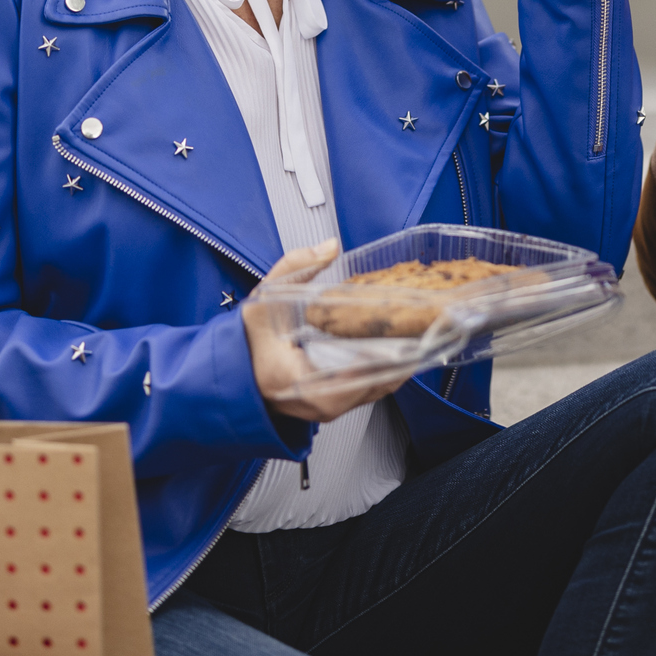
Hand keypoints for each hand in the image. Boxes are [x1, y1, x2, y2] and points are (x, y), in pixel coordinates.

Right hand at [241, 239, 408, 423]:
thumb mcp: (264, 301)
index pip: (364, 371)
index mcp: (303, 381)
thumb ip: (295, 269)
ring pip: (379, 387)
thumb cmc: (243, 347)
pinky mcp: (333, 406)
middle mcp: (321, 403)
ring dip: (400, 361)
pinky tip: (398, 347)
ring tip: (420, 331)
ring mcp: (328, 409)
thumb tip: (329, 247)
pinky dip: (385, 369)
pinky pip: (369, 389)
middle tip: (427, 323)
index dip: (396, 349)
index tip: (416, 327)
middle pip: (381, 380)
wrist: (228, 378)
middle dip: (406, 352)